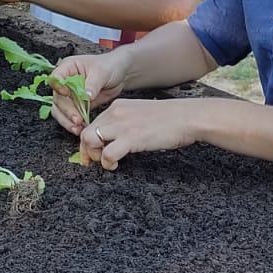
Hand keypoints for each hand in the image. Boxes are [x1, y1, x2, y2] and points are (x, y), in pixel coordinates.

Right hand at [47, 51, 130, 134]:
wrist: (120, 74)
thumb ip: (92, 84)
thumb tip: (86, 96)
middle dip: (66, 110)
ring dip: (67, 120)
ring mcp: (69, 95)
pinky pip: (69, 116)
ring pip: (60, 110)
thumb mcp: (102, 72)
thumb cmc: (109, 66)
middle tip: (77, 119)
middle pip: (57, 98)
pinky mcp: (76, 105)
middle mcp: (65, 81)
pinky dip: (73, 123)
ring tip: (78, 128)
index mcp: (68, 68)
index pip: (55, 78)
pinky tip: (81, 128)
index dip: (58, 87)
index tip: (66, 95)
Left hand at [75, 99, 200, 170]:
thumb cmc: (170, 119)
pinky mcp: (131, 138)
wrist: (187, 117)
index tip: (93, 152)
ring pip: (90, 140)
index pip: (92, 123)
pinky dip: (107, 163)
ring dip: (94, 155)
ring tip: (107, 162)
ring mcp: (122, 125)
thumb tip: (115, 139)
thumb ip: (125, 123)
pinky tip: (116, 165)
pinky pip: (107, 154)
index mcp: (117, 107)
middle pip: (86, 132)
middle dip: (87, 150)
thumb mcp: (140, 115)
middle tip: (95, 161)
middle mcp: (116, 113)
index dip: (89, 141)